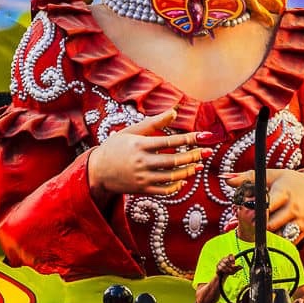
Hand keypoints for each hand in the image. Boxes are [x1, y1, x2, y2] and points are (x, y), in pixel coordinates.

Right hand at [87, 109, 211, 199]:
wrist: (97, 170)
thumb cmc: (116, 147)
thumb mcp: (132, 131)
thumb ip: (154, 122)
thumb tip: (175, 111)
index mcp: (139, 145)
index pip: (169, 141)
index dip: (188, 138)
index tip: (204, 136)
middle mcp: (141, 162)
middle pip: (173, 161)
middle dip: (193, 156)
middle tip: (207, 152)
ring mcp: (142, 177)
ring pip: (171, 177)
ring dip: (188, 172)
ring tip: (198, 166)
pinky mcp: (142, 189)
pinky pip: (163, 191)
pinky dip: (176, 187)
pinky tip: (183, 180)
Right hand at [216, 254, 240, 278]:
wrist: (223, 276)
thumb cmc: (229, 271)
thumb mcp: (234, 270)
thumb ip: (237, 268)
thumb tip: (242, 266)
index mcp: (229, 258)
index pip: (230, 255)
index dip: (232, 258)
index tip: (234, 262)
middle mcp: (224, 259)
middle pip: (226, 259)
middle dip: (230, 264)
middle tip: (232, 267)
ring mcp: (220, 262)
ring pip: (224, 264)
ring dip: (227, 268)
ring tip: (229, 271)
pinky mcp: (217, 266)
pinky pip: (220, 267)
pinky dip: (224, 270)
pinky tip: (225, 271)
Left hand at [224, 168, 303, 241]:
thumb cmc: (285, 181)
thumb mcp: (268, 176)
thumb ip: (246, 178)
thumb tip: (225, 179)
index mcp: (284, 193)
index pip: (267, 206)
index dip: (255, 211)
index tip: (246, 211)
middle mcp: (293, 209)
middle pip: (269, 225)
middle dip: (257, 225)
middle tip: (249, 221)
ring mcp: (299, 222)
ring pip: (277, 235)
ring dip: (266, 235)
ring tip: (261, 226)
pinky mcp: (302, 232)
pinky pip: (285, 242)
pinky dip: (276, 239)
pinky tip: (272, 231)